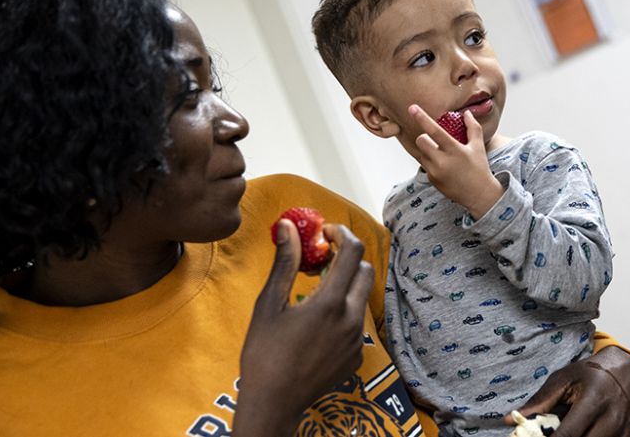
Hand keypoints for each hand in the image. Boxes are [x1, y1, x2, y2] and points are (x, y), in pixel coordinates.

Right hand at [233, 222, 374, 435]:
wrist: (274, 403)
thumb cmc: (264, 353)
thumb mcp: (269, 304)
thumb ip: (286, 262)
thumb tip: (287, 226)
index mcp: (331, 302)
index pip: (352, 251)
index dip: (341, 234)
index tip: (323, 233)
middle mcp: (352, 319)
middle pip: (365, 270)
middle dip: (347, 258)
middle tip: (320, 261)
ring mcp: (357, 340)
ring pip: (362, 297)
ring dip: (346, 285)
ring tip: (315, 293)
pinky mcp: (356, 356)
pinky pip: (357, 323)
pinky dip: (344, 312)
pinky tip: (318, 323)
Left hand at [408, 104, 503, 218]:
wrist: (479, 195)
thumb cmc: (479, 168)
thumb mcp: (478, 146)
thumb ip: (472, 128)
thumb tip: (466, 113)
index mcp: (454, 150)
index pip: (434, 131)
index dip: (422, 118)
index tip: (412, 108)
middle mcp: (442, 161)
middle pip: (421, 141)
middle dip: (425, 137)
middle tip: (434, 141)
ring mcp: (435, 172)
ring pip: (421, 153)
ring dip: (428, 150)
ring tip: (442, 156)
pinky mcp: (432, 180)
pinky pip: (424, 165)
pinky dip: (431, 162)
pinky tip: (444, 168)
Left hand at [510, 346, 629, 436]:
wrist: (626, 370)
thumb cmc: (592, 373)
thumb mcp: (564, 379)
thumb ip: (539, 402)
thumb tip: (509, 421)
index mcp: (594, 401)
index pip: (568, 434)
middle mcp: (611, 419)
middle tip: (548, 436)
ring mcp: (622, 431)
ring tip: (562, 433)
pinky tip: (582, 434)